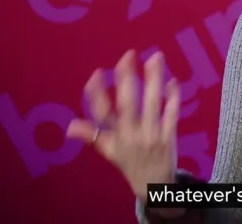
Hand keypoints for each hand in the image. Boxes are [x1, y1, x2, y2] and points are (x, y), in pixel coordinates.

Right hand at [67, 50, 180, 210]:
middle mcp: (131, 135)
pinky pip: (172, 114)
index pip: (102, 114)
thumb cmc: (130, 163)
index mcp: (115, 137)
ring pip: (153, 104)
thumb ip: (91, 136)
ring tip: (155, 57)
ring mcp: (152, 135)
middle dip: (127, 80)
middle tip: (128, 55)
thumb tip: (69, 127)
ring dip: (154, 80)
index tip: (96, 73)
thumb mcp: (109, 151)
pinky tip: (172, 81)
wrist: (154, 185)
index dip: (97, 94)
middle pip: (128, 104)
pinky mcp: (169, 136)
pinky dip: (173, 98)